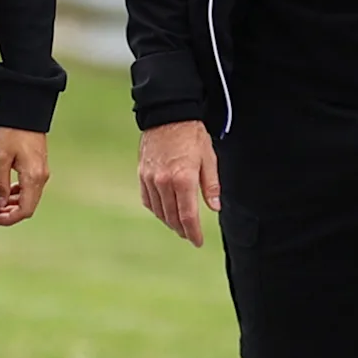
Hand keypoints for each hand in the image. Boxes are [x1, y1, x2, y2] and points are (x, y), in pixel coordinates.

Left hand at [0, 127, 48, 226]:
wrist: (25, 113)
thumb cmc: (13, 133)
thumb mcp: (1, 158)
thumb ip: (0, 184)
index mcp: (33, 177)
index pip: (25, 209)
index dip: (10, 219)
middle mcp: (40, 178)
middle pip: (26, 206)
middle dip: (6, 211)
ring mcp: (40, 173)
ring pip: (26, 198)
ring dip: (8, 202)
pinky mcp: (37, 168)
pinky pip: (27, 188)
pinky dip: (13, 193)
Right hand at [138, 119, 218, 245]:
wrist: (167, 115)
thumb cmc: (191, 135)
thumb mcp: (208, 158)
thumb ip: (211, 185)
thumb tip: (215, 207)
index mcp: (183, 179)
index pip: (187, 216)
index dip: (193, 233)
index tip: (198, 242)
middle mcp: (164, 182)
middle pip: (172, 217)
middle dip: (182, 230)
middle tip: (190, 236)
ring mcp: (150, 179)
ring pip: (158, 210)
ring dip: (169, 221)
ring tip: (178, 226)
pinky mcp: (142, 174)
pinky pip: (147, 199)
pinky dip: (156, 209)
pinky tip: (163, 211)